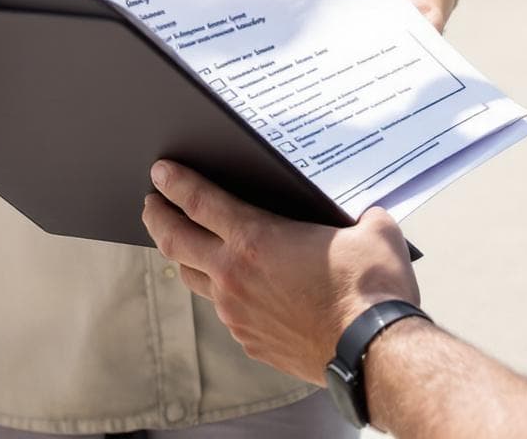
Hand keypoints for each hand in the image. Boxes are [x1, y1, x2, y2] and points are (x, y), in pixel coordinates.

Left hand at [140, 161, 420, 386]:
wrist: (375, 353)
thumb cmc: (373, 290)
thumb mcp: (372, 231)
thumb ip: (359, 213)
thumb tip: (365, 210)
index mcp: (256, 238)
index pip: (198, 201)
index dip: (175, 182)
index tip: (160, 172)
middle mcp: (234, 275)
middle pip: (174, 240)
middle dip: (157, 216)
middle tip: (151, 203)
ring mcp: (237, 313)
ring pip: (193, 279)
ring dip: (183, 257)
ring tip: (184, 243)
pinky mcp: (249, 340)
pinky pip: (224, 311)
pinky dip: (221, 293)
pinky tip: (234, 287)